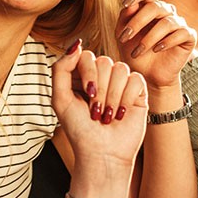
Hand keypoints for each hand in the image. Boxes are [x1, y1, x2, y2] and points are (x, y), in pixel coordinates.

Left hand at [52, 41, 148, 169]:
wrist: (102, 153)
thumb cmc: (79, 129)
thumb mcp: (60, 99)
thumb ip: (61, 68)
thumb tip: (77, 44)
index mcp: (82, 75)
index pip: (86, 55)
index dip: (88, 74)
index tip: (86, 96)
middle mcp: (102, 76)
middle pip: (104, 61)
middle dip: (100, 90)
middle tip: (96, 112)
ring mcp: (120, 83)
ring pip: (121, 69)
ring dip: (113, 97)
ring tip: (108, 116)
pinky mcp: (137, 92)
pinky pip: (136, 79)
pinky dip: (127, 98)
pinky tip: (122, 113)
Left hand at [117, 0, 196, 89]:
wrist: (148, 75)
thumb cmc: (135, 53)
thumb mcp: (124, 35)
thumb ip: (125, 18)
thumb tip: (129, 5)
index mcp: (149, 7)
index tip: (126, 4)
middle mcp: (166, 12)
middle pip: (155, 6)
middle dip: (137, 22)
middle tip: (125, 37)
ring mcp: (179, 23)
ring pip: (167, 22)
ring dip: (149, 38)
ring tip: (138, 52)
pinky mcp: (189, 36)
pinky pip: (182, 33)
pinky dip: (167, 42)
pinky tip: (156, 50)